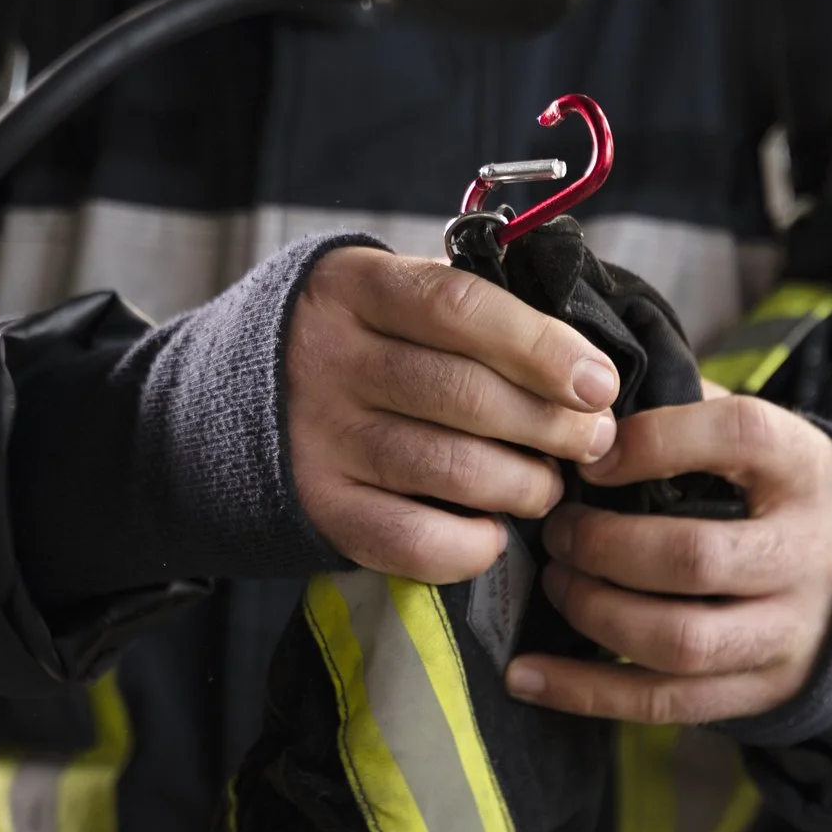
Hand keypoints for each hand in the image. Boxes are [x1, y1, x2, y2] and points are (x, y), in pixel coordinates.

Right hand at [288, 246, 620, 582]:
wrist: (233, 404)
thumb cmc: (355, 344)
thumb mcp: (389, 296)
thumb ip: (469, 310)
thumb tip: (583, 362)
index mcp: (355, 287)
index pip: (461, 308)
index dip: (542, 347)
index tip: (599, 383)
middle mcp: (328, 359)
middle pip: (465, 395)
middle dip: (552, 425)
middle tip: (593, 442)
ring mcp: (319, 438)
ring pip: (451, 469)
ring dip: (524, 485)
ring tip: (549, 486)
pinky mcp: (318, 507)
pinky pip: (412, 539)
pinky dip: (470, 544)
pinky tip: (492, 532)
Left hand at [505, 396, 831, 722]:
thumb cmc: (768, 498)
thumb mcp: (754, 445)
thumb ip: (683, 416)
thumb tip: (584, 412)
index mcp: (805, 470)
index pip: (740, 437)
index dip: (656, 442)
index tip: (592, 459)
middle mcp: (808, 555)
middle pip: (697, 558)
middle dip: (605, 547)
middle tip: (560, 532)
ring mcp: (787, 634)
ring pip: (680, 641)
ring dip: (596, 613)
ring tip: (557, 582)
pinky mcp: (759, 692)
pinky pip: (663, 702)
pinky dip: (585, 692)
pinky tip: (528, 674)